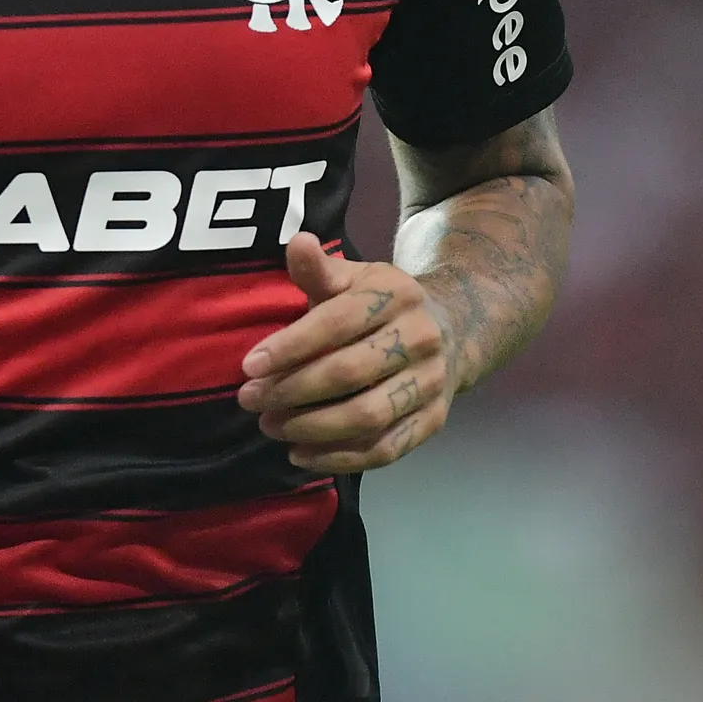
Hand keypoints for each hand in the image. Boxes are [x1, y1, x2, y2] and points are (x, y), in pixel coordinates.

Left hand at [236, 233, 453, 472]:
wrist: (453, 329)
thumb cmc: (381, 305)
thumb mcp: (353, 278)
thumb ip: (319, 270)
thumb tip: (296, 242)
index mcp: (396, 295)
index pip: (336, 323)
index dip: (290, 347)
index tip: (249, 366)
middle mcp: (420, 338)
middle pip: (348, 373)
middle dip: (292, 391)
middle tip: (251, 402)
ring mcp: (431, 383)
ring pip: (367, 417)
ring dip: (312, 429)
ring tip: (271, 427)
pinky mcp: (434, 421)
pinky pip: (385, 449)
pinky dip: (340, 459)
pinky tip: (302, 455)